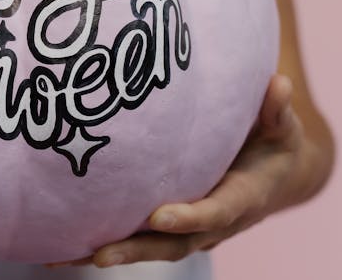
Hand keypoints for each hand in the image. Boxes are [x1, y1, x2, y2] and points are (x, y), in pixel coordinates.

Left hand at [48, 74, 304, 267]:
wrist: (275, 177)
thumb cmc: (274, 146)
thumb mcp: (282, 128)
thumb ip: (276, 111)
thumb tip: (278, 84)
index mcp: (241, 200)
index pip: (214, 213)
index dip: (190, 217)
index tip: (160, 217)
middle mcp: (212, 223)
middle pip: (172, 245)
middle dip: (135, 250)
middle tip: (99, 255)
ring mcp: (188, 229)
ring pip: (147, 248)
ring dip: (109, 253)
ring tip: (61, 257)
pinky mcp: (168, 226)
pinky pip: (135, 240)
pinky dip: (97, 248)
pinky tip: (59, 250)